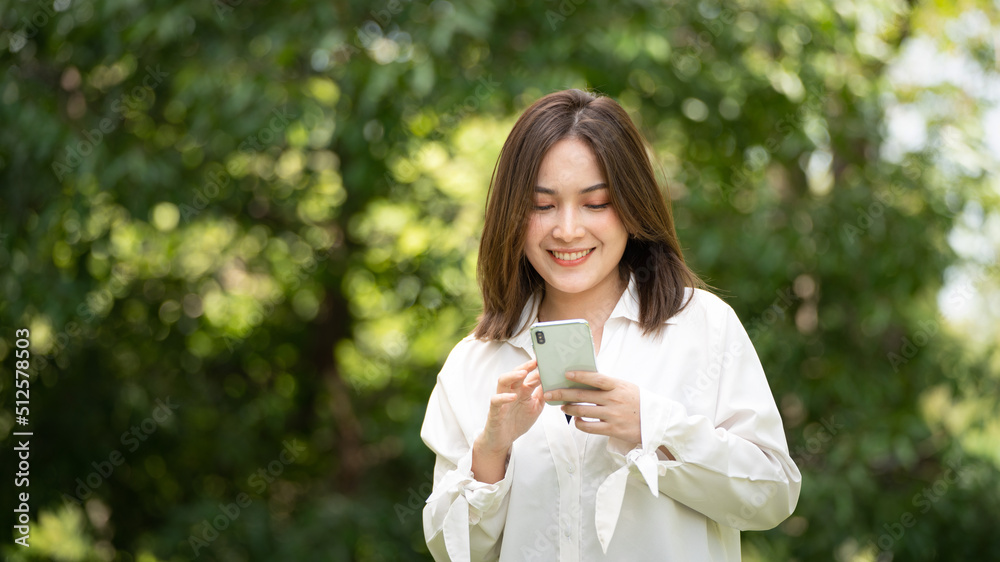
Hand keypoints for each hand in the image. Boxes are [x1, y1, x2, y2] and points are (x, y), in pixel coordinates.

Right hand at [473, 359, 543, 482]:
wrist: (503, 440)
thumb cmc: (517, 421)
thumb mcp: (535, 408)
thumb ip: (542, 395)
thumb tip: (555, 383)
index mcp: (522, 391)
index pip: (529, 375)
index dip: (537, 368)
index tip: (547, 360)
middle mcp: (512, 391)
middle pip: (516, 373)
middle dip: (525, 366)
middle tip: (536, 361)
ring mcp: (502, 400)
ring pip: (503, 381)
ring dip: (513, 376)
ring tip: (523, 373)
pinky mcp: (495, 410)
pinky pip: (496, 400)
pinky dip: (503, 397)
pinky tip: (512, 396)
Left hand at [544, 370, 641, 446]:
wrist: (656, 422)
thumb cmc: (638, 402)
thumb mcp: (626, 388)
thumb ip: (608, 385)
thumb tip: (586, 380)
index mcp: (617, 386)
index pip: (595, 378)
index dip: (579, 376)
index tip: (565, 374)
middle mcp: (613, 399)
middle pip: (582, 396)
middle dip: (562, 394)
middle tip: (550, 394)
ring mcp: (612, 415)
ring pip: (582, 411)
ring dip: (568, 409)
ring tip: (562, 407)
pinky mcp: (612, 429)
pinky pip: (589, 427)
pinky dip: (579, 423)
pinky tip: (576, 420)